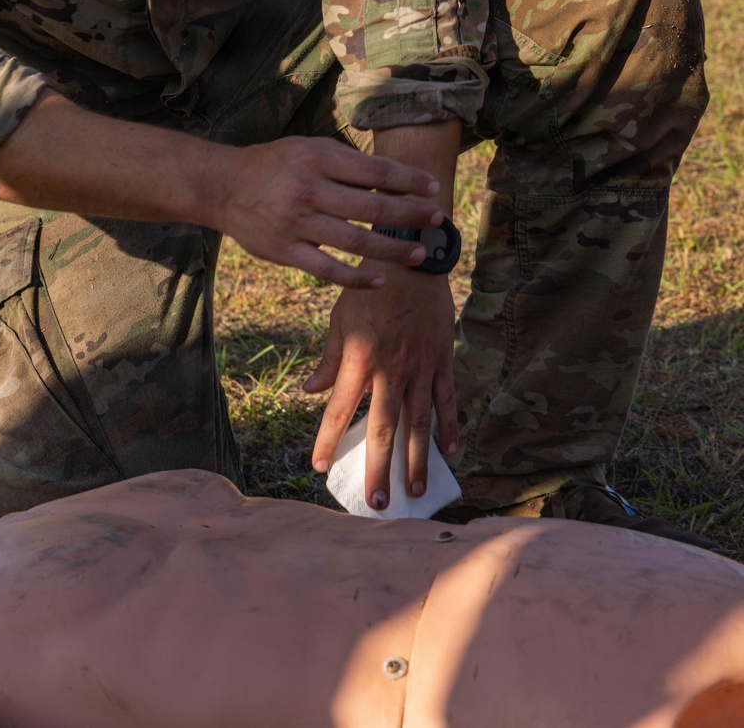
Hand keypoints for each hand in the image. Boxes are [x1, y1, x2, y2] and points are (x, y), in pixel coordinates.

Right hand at [211, 136, 445, 288]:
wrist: (223, 186)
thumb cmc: (275, 164)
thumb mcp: (308, 148)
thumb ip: (345, 162)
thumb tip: (392, 177)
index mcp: (318, 158)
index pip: (375, 171)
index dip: (409, 180)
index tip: (434, 188)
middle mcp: (309, 189)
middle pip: (372, 208)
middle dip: (410, 215)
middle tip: (436, 220)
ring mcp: (297, 223)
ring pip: (356, 242)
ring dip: (393, 250)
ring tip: (419, 254)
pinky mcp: (286, 251)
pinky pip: (328, 270)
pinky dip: (356, 278)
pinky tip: (379, 281)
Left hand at [305, 261, 456, 506]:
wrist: (411, 260)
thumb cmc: (369, 290)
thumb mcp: (340, 320)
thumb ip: (329, 360)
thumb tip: (311, 392)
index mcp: (359, 358)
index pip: (338, 408)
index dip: (326, 439)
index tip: (317, 467)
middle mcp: (390, 369)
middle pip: (383, 428)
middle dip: (379, 468)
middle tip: (378, 502)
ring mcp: (419, 367)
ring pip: (418, 423)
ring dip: (416, 460)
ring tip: (414, 491)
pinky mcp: (441, 361)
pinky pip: (446, 401)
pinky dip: (449, 428)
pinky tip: (450, 453)